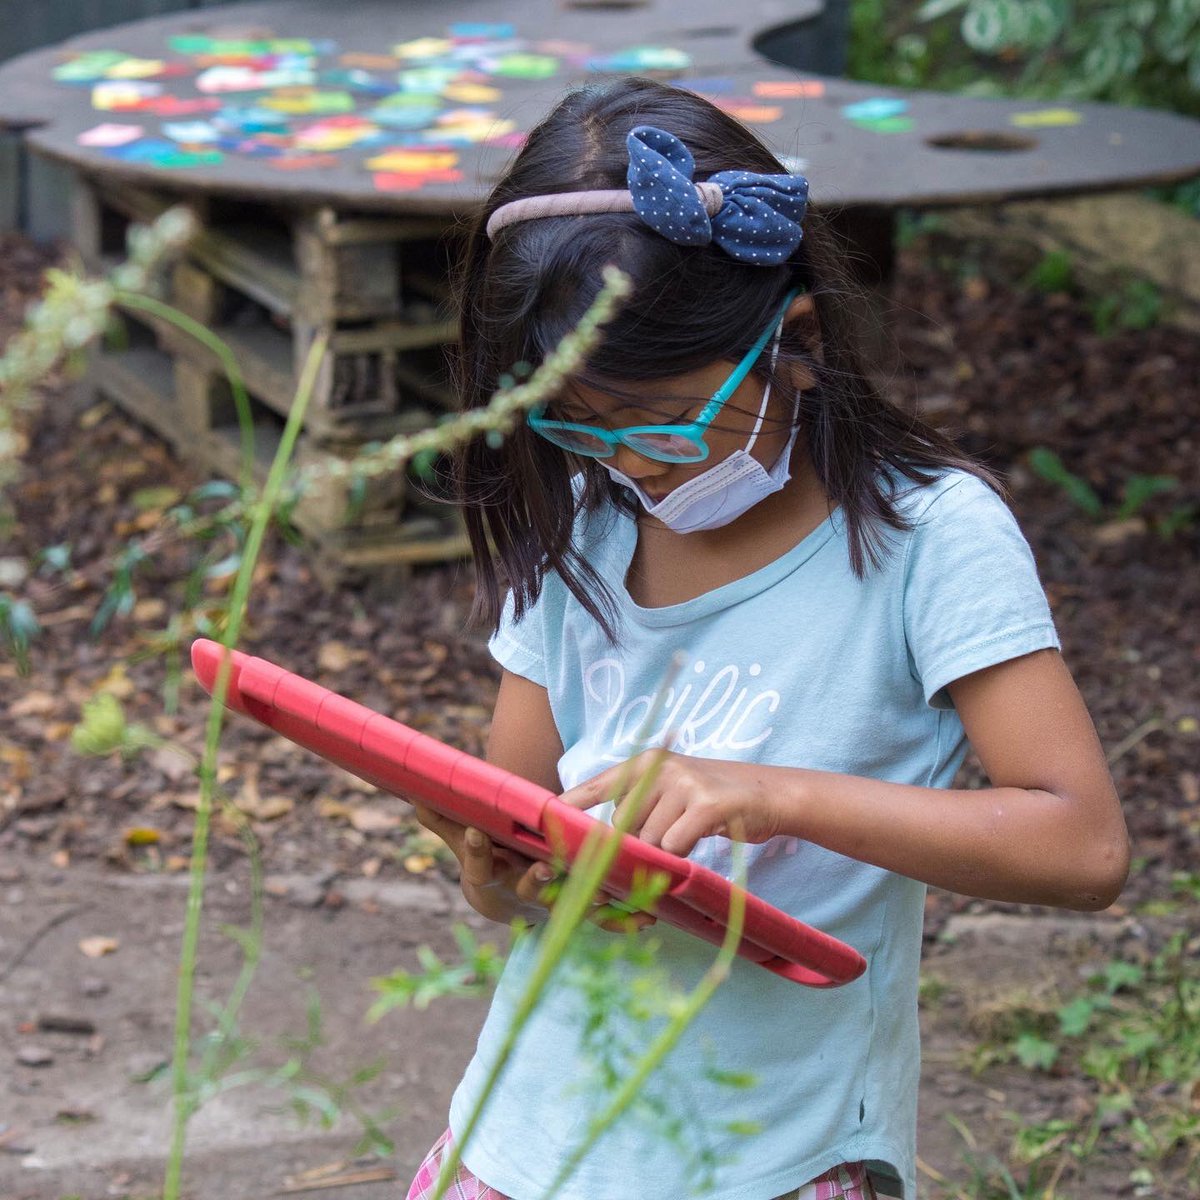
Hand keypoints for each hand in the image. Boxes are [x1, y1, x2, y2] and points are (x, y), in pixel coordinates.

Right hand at [412, 806, 654, 931]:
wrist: (511, 897)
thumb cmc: (488, 862)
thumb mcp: (462, 842)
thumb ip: (445, 822)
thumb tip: (418, 796)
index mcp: (491, 876)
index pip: (478, 866)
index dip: (475, 853)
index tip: (476, 834)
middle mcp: (521, 891)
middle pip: (526, 888)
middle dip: (535, 880)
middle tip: (541, 867)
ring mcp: (552, 902)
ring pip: (568, 902)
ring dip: (584, 899)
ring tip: (601, 893)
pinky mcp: (579, 907)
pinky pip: (601, 917)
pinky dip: (622, 921)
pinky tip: (644, 920)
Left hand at [559, 751, 786, 857]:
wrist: (771, 793)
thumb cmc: (712, 800)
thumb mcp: (671, 791)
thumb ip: (638, 807)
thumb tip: (600, 844)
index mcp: (645, 762)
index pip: (597, 785)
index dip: (571, 805)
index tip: (544, 817)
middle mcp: (660, 767)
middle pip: (623, 827)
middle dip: (631, 850)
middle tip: (654, 852)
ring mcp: (684, 783)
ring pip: (649, 841)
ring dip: (663, 853)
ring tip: (687, 836)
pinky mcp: (708, 804)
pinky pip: (675, 846)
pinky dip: (683, 854)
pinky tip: (700, 838)